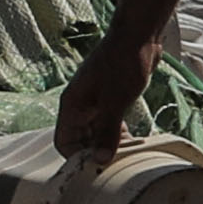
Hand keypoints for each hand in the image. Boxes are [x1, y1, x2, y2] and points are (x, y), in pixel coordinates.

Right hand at [55, 33, 165, 160]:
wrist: (138, 36)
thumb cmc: (122, 64)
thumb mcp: (115, 102)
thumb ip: (107, 131)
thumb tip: (100, 160)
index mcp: (72, 105)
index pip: (64, 141)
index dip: (77, 157)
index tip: (97, 168)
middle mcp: (80, 106)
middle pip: (80, 140)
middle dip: (95, 153)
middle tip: (116, 164)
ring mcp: (95, 102)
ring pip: (95, 132)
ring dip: (108, 144)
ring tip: (126, 154)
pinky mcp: (110, 98)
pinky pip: (109, 123)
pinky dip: (117, 133)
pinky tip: (132, 140)